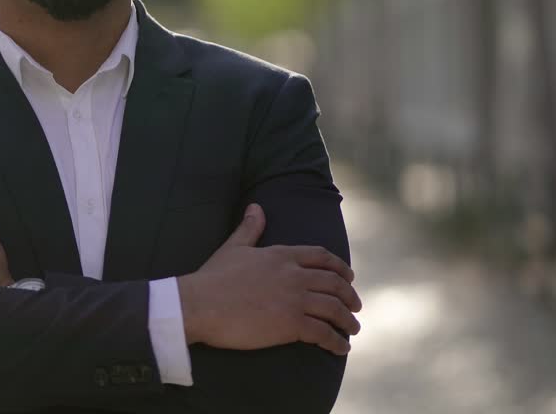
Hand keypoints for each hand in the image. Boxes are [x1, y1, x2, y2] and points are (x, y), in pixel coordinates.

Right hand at [177, 203, 361, 355]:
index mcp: (282, 255)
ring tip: (352, 329)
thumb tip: (256, 207)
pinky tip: (340, 348)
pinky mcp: (291, 325)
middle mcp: (294, 275)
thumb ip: (250, 228)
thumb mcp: (234, 247)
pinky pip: (324, 333)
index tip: (349, 278)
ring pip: (335, 309)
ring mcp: (294, 300)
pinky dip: (337, 342)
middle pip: (335, 284)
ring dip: (348, 321)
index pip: (323, 257)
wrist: (200, 304)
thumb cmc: (213, 278)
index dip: (340, 268)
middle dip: (350, 296)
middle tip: (356, 306)